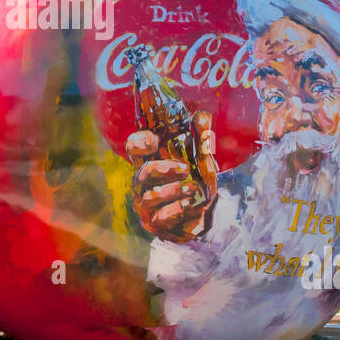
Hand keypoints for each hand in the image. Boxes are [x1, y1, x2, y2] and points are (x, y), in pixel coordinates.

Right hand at [126, 111, 219, 242]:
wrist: (205, 216)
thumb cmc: (197, 183)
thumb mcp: (203, 161)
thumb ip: (201, 139)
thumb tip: (201, 116)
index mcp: (151, 161)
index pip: (134, 147)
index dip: (139, 142)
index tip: (154, 141)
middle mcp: (144, 182)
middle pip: (143, 172)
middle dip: (164, 169)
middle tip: (185, 169)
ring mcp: (146, 203)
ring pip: (151, 196)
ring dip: (173, 191)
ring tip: (193, 189)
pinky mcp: (154, 223)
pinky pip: (161, 216)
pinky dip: (177, 209)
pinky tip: (190, 206)